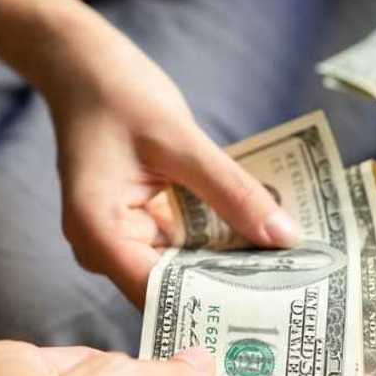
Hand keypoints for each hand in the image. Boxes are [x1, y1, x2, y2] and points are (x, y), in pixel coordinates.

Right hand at [38, 15, 298, 305]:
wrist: (82, 65)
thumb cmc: (119, 95)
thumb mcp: (182, 142)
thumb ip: (232, 191)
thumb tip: (284, 238)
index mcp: (99, 234)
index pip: (160, 295)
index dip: (214, 305)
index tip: (270, 310)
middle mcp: (102, 247)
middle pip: (171, 288)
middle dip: (228, 287)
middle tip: (292, 291)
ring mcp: (118, 236)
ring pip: (180, 267)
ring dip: (226, 262)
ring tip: (287, 269)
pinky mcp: (136, 221)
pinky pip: (179, 242)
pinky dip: (213, 237)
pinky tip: (257, 235)